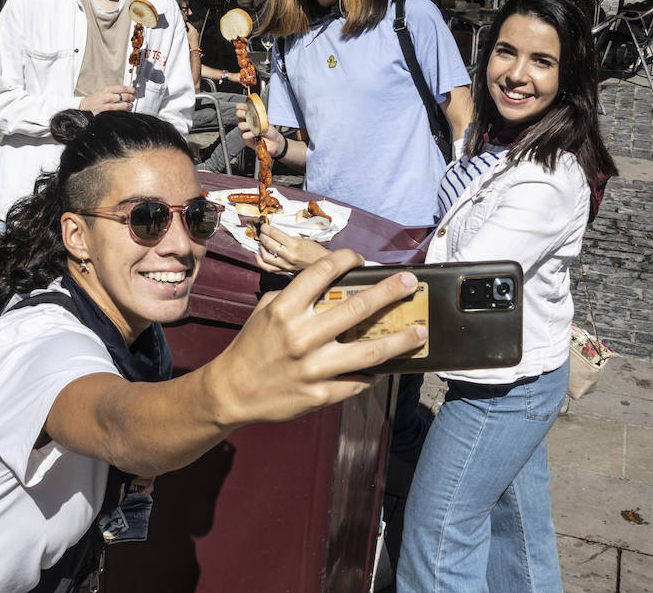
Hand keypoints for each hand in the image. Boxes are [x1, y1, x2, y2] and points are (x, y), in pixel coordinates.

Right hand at [79, 84, 135, 113]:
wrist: (84, 108)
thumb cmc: (93, 100)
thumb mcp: (102, 92)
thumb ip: (112, 91)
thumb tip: (124, 91)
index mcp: (107, 90)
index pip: (123, 88)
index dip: (131, 89)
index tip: (133, 91)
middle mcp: (108, 96)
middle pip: (126, 96)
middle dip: (132, 97)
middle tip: (133, 98)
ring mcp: (108, 105)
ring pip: (124, 105)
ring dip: (129, 105)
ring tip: (130, 105)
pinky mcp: (108, 113)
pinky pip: (120, 112)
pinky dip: (125, 111)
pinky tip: (126, 111)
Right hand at [203, 250, 427, 427]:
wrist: (232, 390)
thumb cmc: (252, 346)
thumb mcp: (266, 310)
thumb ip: (296, 296)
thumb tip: (334, 285)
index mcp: (285, 308)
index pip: (323, 272)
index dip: (347, 259)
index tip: (361, 259)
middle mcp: (301, 335)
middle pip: (357, 308)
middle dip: (389, 292)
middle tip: (409, 283)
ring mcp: (313, 367)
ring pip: (369, 351)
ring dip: (400, 339)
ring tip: (420, 332)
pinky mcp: (321, 393)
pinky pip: (357, 381)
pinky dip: (375, 373)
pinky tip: (388, 366)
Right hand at [235, 102, 284, 152]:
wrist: (274, 141)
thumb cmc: (270, 130)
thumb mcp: (266, 120)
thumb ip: (260, 114)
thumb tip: (257, 109)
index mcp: (250, 117)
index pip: (242, 108)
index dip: (242, 106)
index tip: (245, 105)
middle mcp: (246, 123)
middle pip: (238, 115)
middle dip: (243, 113)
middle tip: (248, 115)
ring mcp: (245, 131)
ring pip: (240, 125)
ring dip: (248, 125)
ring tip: (255, 127)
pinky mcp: (246, 140)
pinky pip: (245, 135)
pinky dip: (251, 134)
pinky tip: (256, 134)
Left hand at [256, 223, 330, 272]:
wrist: (321, 262)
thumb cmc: (313, 249)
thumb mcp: (301, 239)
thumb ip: (287, 238)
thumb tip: (273, 234)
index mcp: (294, 244)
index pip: (275, 234)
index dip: (266, 228)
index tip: (263, 226)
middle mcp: (289, 255)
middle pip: (269, 243)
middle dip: (262, 236)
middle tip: (262, 232)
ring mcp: (285, 264)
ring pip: (266, 256)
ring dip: (261, 247)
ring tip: (262, 242)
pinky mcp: (284, 270)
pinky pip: (268, 268)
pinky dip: (260, 261)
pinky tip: (258, 255)